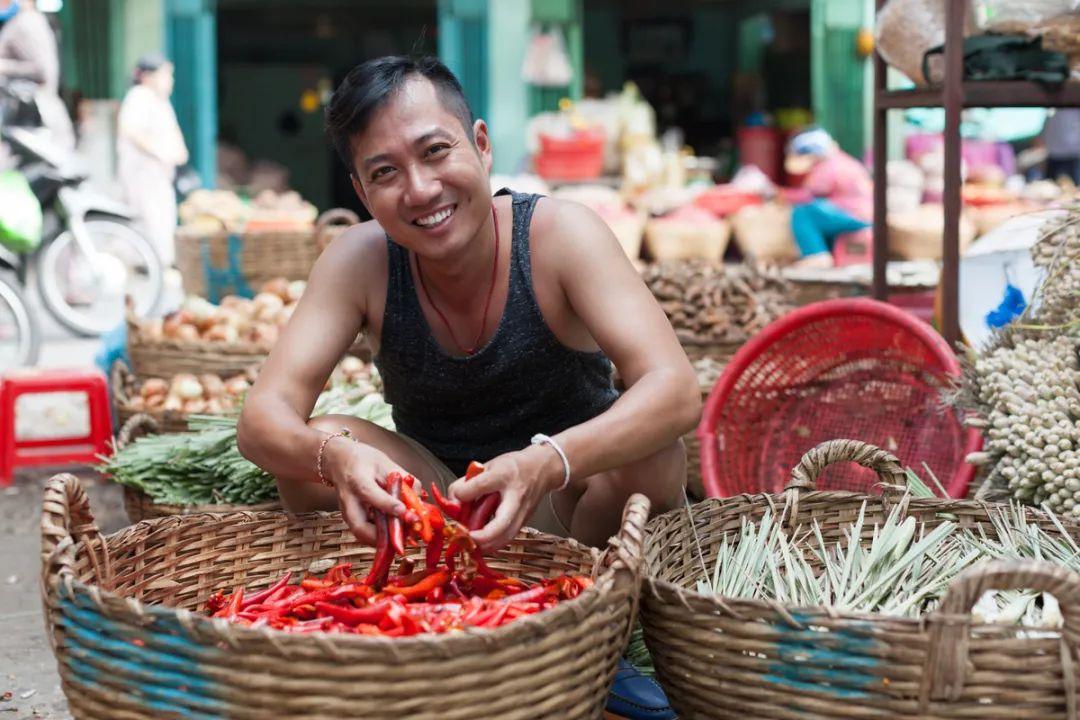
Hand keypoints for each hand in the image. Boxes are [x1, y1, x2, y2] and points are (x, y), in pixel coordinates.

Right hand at [323, 438, 406, 544]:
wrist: (338, 461)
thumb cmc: (363, 459)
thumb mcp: (385, 462)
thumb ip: (403, 479)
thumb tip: (420, 499)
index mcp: (357, 479)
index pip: (370, 494)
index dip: (388, 504)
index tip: (404, 511)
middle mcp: (348, 500)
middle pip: (360, 527)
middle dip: (385, 537)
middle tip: (407, 535)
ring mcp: (347, 512)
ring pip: (363, 535)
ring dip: (384, 540)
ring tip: (405, 536)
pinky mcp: (349, 519)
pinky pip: (364, 534)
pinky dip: (380, 537)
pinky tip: (396, 533)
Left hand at [448, 444, 563, 550]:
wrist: (541, 469)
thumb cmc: (512, 467)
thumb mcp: (487, 466)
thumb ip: (467, 483)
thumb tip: (452, 503)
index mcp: (503, 475)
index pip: (481, 486)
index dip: (463, 494)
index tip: (454, 501)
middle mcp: (515, 496)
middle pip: (501, 523)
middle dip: (481, 537)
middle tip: (465, 537)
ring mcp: (523, 511)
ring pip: (506, 537)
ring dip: (486, 545)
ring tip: (471, 543)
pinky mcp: (525, 521)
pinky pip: (508, 537)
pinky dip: (493, 543)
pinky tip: (482, 542)